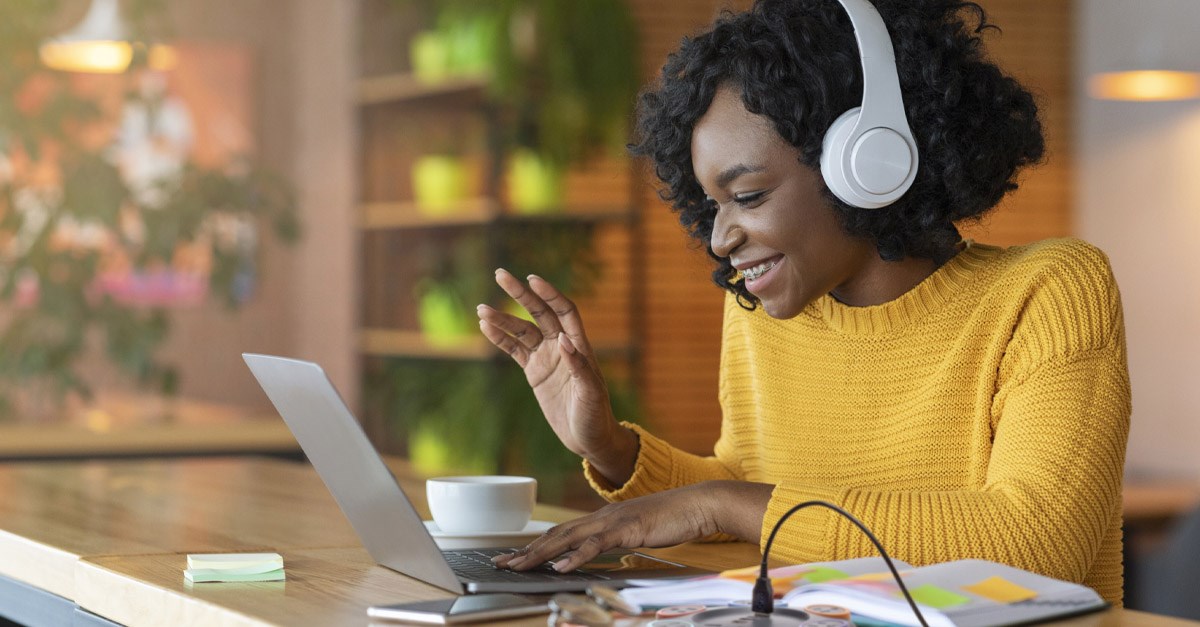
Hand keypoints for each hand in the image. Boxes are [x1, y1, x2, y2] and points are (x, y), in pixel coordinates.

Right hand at [476, 269, 636, 483]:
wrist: (588, 439)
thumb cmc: (595, 416)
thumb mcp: (590, 394)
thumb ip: (579, 366)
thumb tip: (563, 340)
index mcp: (579, 345)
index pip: (563, 310)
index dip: (549, 294)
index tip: (532, 279)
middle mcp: (561, 346)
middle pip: (539, 312)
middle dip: (520, 294)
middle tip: (500, 274)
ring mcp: (546, 357)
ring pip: (521, 330)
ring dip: (502, 318)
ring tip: (481, 309)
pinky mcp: (534, 372)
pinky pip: (514, 350)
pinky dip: (500, 338)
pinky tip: (485, 327)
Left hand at [492, 481, 773, 572]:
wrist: (700, 503)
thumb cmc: (673, 519)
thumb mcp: (638, 533)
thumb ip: (617, 541)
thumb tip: (601, 554)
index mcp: (602, 518)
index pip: (561, 532)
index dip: (535, 545)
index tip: (513, 556)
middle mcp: (601, 516)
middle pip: (555, 534)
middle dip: (525, 550)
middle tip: (500, 563)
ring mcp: (613, 521)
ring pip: (568, 538)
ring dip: (539, 553)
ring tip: (517, 566)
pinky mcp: (628, 529)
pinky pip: (597, 544)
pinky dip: (576, 556)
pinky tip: (560, 566)